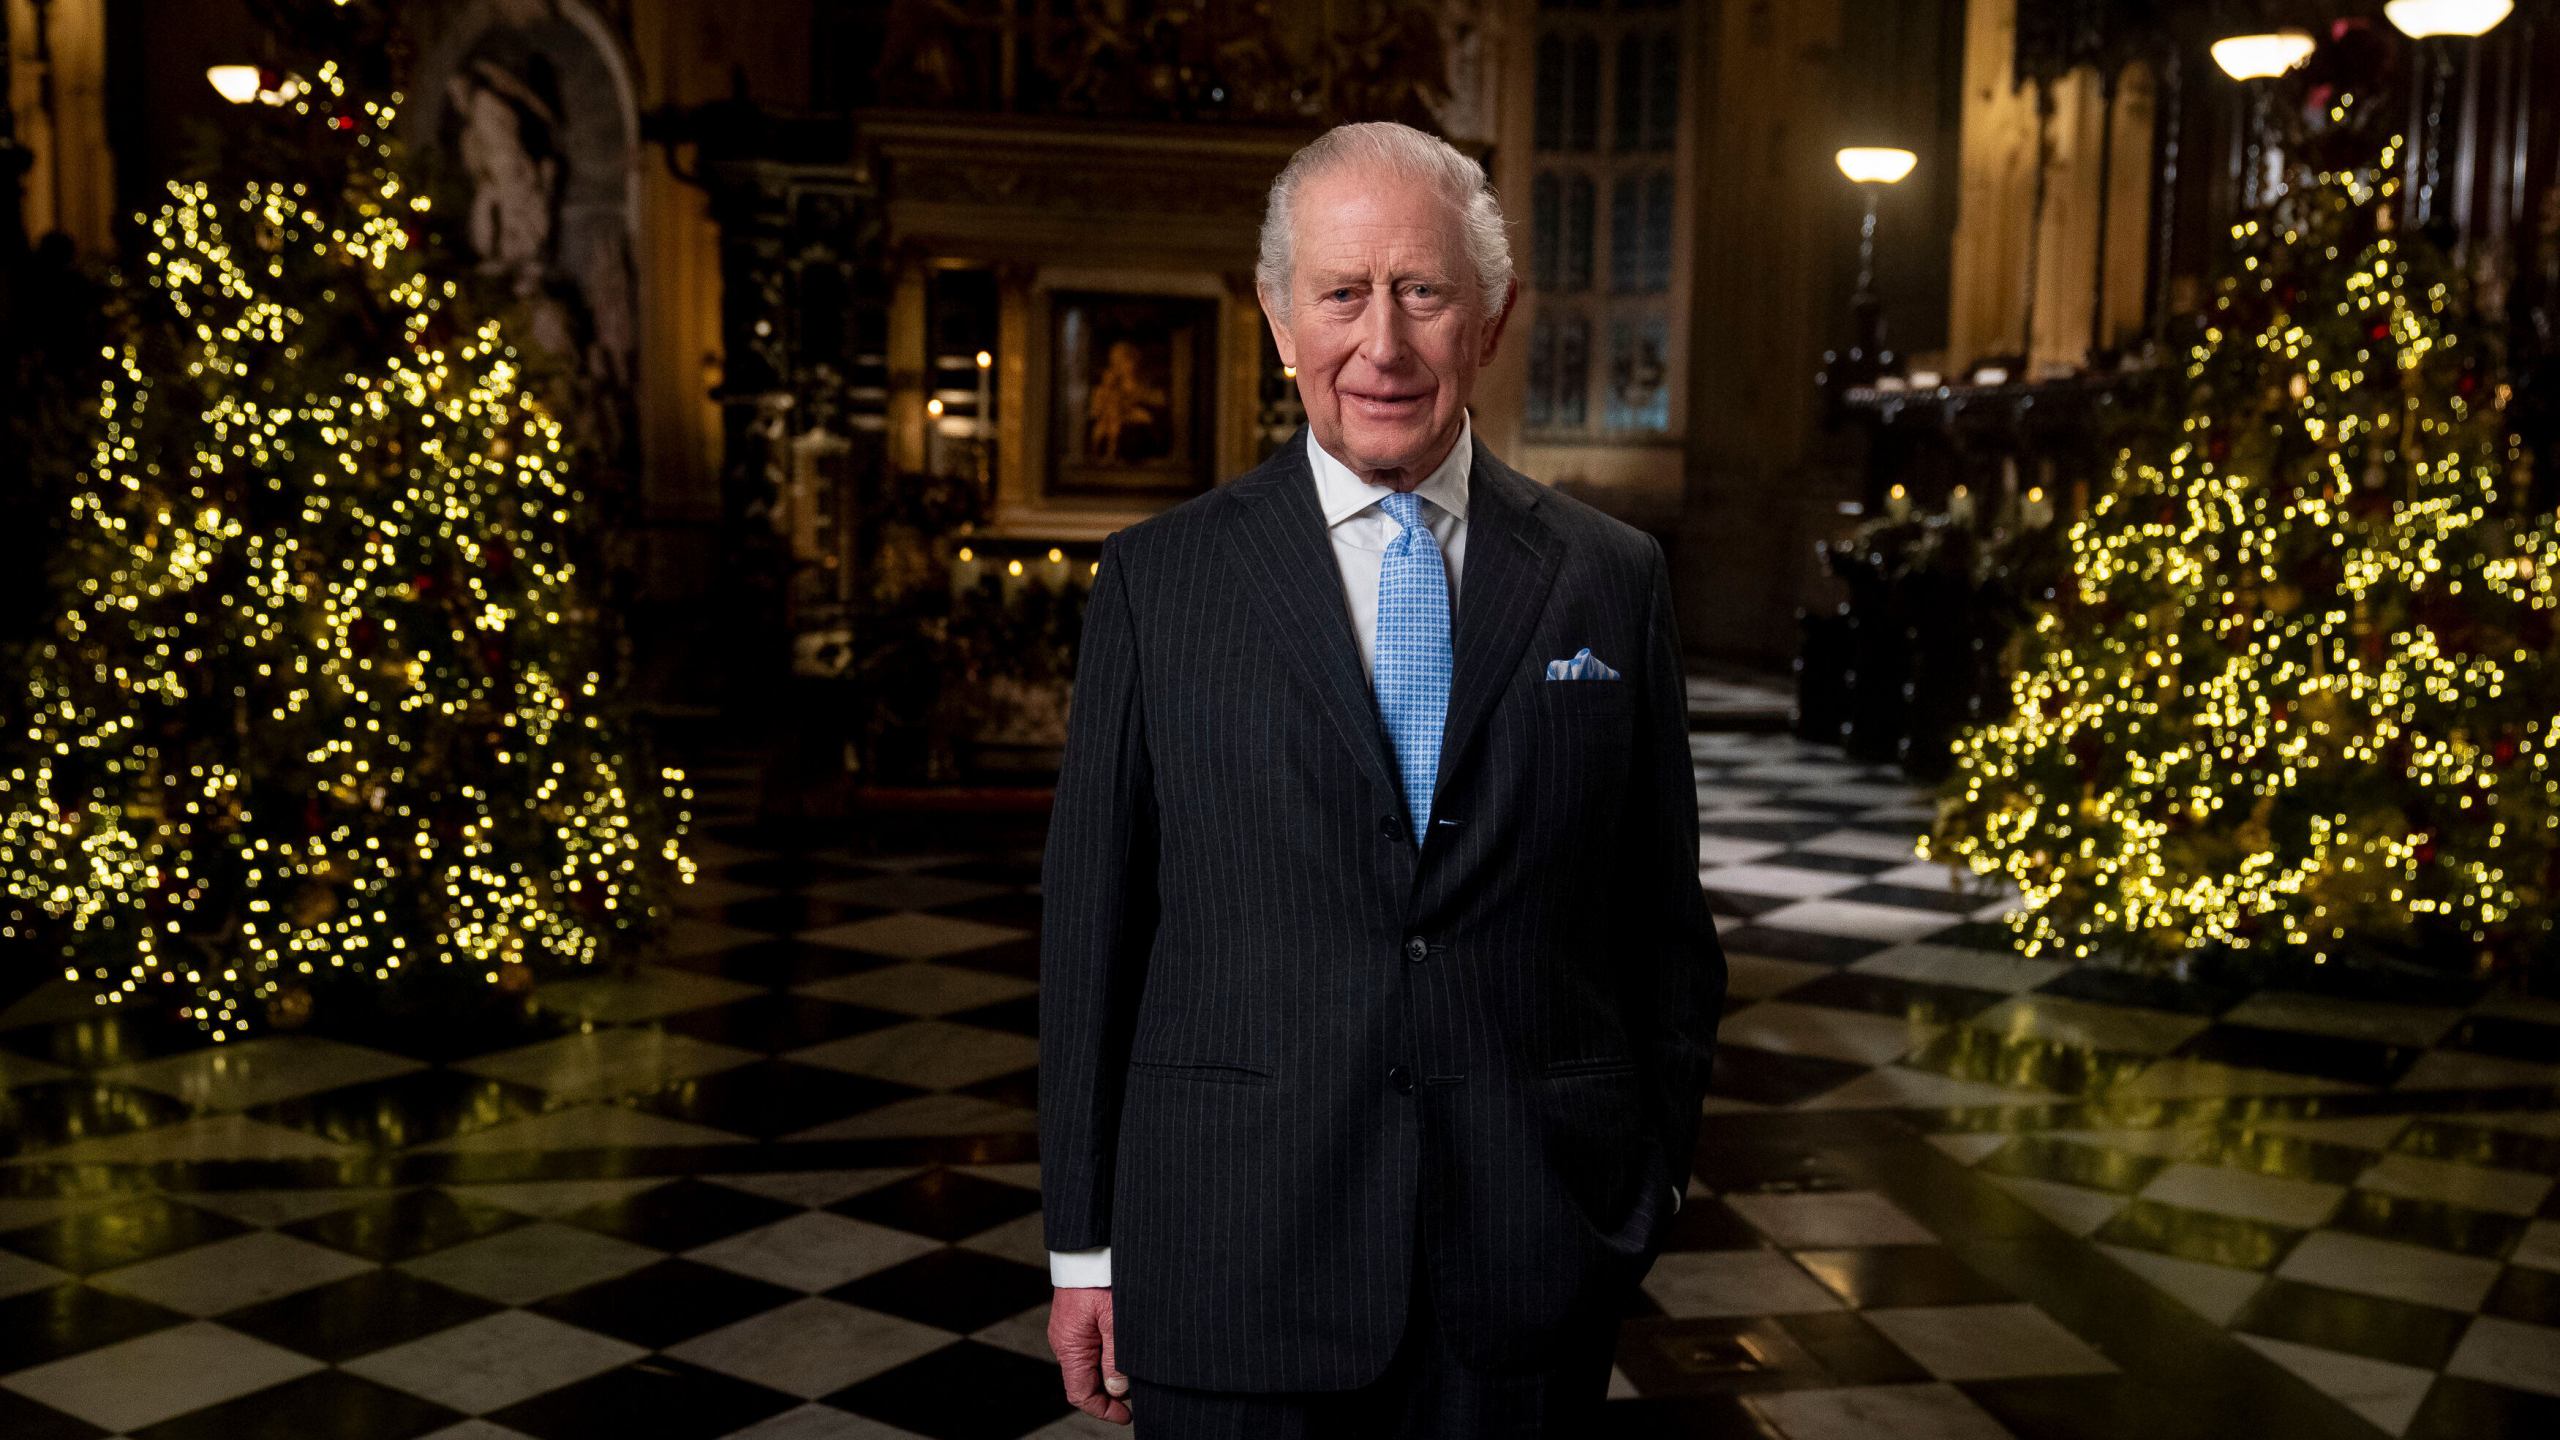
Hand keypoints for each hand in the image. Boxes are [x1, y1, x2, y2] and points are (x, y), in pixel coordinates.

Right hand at [1048, 1285, 1130, 1424]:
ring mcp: (1069, 1331)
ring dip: (1110, 1374)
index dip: (1103, 1410)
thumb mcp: (1115, 1321)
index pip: (1080, 1394)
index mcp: (1070, 1346)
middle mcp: (1065, 1342)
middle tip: (1137, 1395)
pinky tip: (1123, 1351)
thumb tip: (1116, 1391)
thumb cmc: (1100, 1278)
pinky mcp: (1077, 1320)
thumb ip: (1115, 1358)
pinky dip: (1106, 1357)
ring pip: (1089, 1366)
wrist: (1088, 1246)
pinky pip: (1090, 1348)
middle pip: (1085, 1382)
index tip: (1127, 1416)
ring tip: (1134, 1373)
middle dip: (1110, 1393)